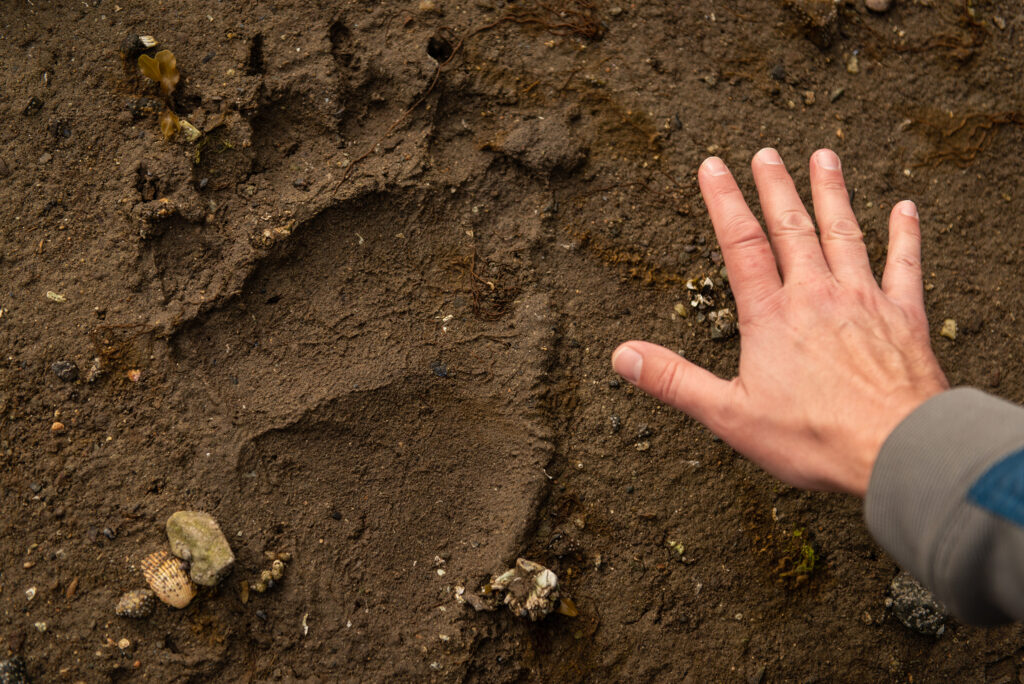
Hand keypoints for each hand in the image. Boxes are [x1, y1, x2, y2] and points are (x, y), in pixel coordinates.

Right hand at [611, 148, 948, 496]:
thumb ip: (674, 380)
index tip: (712, 166)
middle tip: (766, 154)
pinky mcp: (904, 316)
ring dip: (831, 193)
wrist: (897, 447)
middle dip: (776, 187)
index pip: (740, 244)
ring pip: (843, 233)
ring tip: (823, 157)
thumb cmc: (813, 437)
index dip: (723, 201)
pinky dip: (904, 234)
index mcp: (770, 316)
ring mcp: (864, 300)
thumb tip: (622, 355)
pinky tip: (904, 208)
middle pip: (791, 228)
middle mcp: (816, 295)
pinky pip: (904, 264)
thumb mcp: (728, 415)